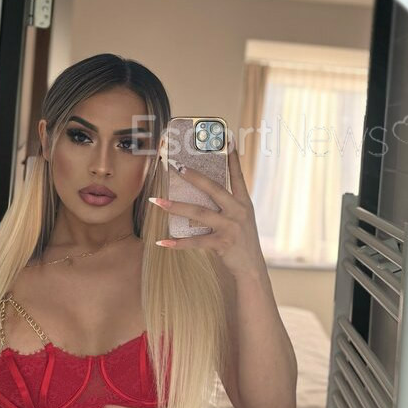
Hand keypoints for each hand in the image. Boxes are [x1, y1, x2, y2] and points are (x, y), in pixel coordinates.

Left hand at [148, 137, 266, 278]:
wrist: (251, 269)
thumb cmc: (242, 241)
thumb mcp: (241, 218)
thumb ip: (228, 203)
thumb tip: (205, 188)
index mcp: (243, 202)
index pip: (237, 175)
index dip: (232, 157)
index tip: (227, 138)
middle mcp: (238, 211)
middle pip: (214, 189)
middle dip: (195, 177)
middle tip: (177, 167)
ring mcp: (230, 227)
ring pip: (199, 213)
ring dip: (175, 207)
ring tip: (156, 201)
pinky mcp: (222, 244)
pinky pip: (195, 242)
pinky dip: (177, 242)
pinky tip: (162, 241)